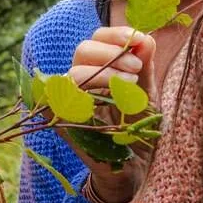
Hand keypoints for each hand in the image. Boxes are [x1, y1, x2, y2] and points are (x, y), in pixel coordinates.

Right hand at [65, 26, 156, 202]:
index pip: (98, 38)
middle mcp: (83, 81)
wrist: (137, 168)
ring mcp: (70, 102)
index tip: (138, 41)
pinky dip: (75, 99)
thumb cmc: (142, 129)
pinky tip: (102, 104)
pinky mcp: (62, 124)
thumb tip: (144, 38)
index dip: (115, 34)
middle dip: (111, 54)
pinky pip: (55, 104)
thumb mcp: (147, 94)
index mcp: (101, 67)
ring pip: (73, 74)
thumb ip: (145, 66)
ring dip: (103, 74)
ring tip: (130, 85)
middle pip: (82, 50)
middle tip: (135, 69)